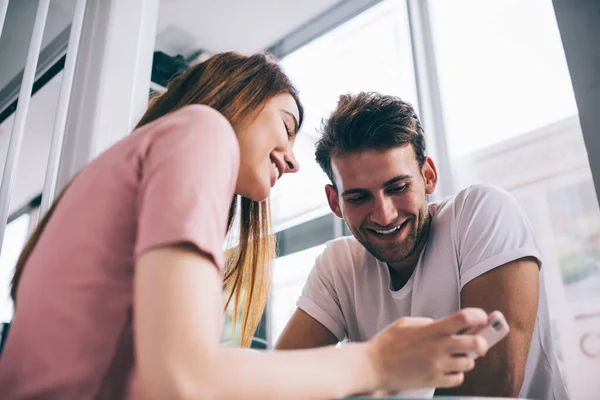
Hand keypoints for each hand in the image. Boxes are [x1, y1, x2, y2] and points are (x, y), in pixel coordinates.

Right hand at [365, 308, 489, 391]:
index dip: (478, 316)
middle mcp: (437, 347)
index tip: (482, 317)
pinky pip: (457, 379)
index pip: (463, 318)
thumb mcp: (406, 323)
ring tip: (456, 356)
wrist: (374, 367)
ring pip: (469, 363)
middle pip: (476, 343)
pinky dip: (455, 374)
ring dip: (466, 359)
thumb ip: (427, 323)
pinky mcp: (434, 381)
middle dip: (483, 342)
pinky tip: (446, 369)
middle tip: (478, 341)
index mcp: (431, 330)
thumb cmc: (387, 344)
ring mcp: (437, 365)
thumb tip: (444, 325)